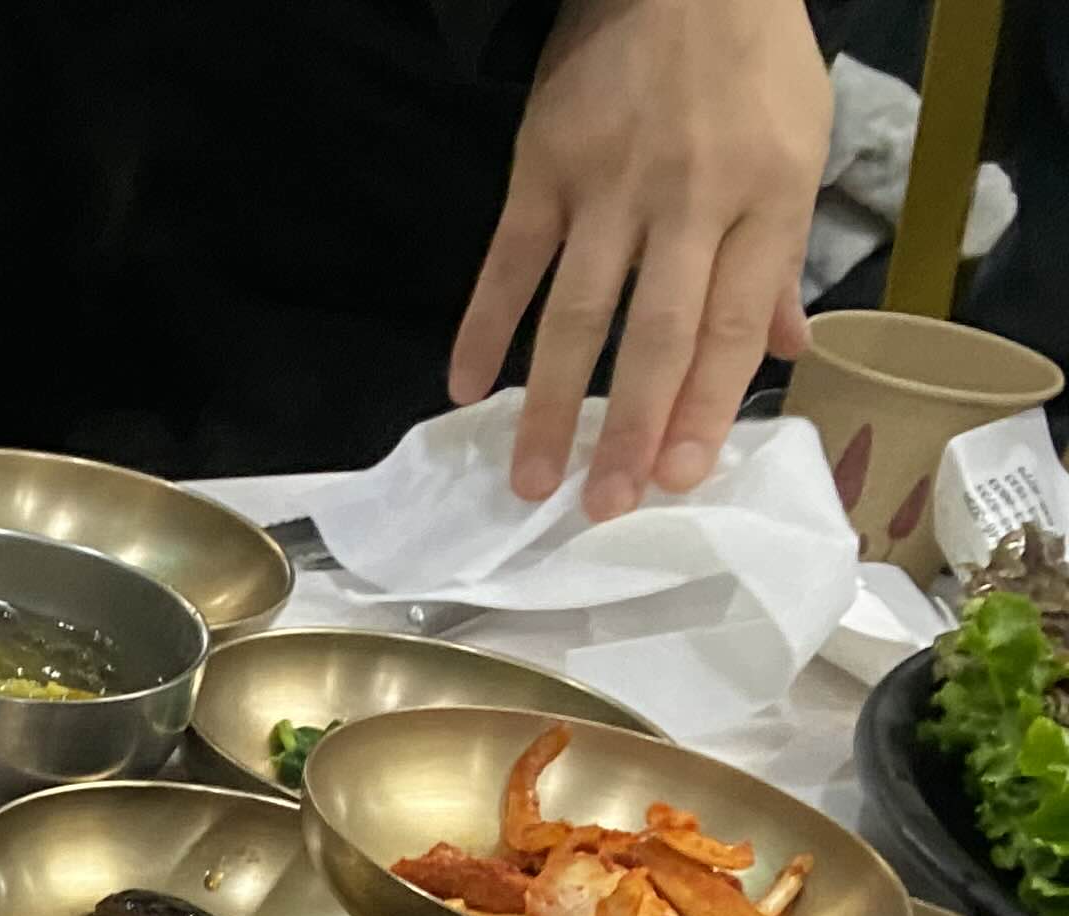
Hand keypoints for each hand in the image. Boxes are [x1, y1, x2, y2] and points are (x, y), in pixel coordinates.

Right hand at [446, 0, 828, 518]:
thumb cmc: (752, 60)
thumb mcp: (802, 143)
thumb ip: (786, 253)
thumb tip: (786, 349)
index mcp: (769, 195)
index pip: (735, 323)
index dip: (708, 406)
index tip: (683, 477)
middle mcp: (690, 198)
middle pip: (657, 335)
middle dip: (632, 429)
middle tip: (605, 506)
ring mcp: (610, 184)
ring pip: (578, 314)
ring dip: (552, 404)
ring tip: (533, 479)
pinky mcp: (545, 167)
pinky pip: (508, 262)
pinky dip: (481, 326)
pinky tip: (462, 387)